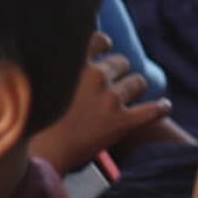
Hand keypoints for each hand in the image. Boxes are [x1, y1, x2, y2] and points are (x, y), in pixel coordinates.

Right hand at [29, 31, 172, 173]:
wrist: (38, 158)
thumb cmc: (34, 125)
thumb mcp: (41, 87)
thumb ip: (59, 70)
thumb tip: (72, 54)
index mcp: (74, 65)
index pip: (99, 40)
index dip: (105, 45)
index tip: (106, 49)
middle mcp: (95, 77)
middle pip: (122, 62)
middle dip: (117, 73)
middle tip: (105, 90)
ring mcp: (110, 99)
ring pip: (139, 82)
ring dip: (134, 90)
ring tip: (124, 102)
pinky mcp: (122, 122)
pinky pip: (153, 110)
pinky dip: (160, 108)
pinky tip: (163, 107)